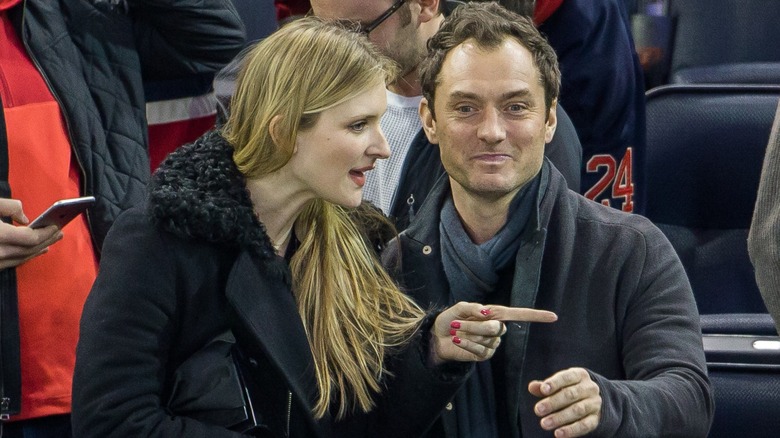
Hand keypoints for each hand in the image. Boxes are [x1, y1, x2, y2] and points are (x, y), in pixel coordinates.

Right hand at [0, 198, 61, 268]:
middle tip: (59, 233)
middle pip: (30, 249)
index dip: (46, 233)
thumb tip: (24, 219)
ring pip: (21, 258)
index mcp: (0, 236)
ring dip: (37, 250)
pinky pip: (11, 263)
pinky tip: (31, 252)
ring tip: (49, 242)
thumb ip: (9, 207)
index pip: (32, 238)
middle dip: (47, 241)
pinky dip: (24, 256)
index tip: (56, 226)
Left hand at [430, 302, 556, 364]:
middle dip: (473, 326)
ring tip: (455, 330)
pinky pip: (479, 350)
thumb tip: (487, 312)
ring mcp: (492, 344)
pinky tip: (457, 340)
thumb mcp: (459, 308)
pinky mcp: (484, 355)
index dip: (536, 316)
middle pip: (495, 328)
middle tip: (456, 323)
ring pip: (485, 339)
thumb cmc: (450, 319)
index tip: (553, 317)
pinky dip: (466, 344)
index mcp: (495, 314)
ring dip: (467, 334)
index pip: (519, 315)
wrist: (438, 336)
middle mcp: (497, 329)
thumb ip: (473, 308)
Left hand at [528, 367, 601, 437]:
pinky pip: (584, 425)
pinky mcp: (596, 419)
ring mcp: (594, 404)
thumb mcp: (559, 384)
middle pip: (571, 394)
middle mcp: (589, 388)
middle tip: (537, 410)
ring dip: (559, 418)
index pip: (567, 377)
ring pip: (577, 410)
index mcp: (579, 375)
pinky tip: (558, 434)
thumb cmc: (570, 389)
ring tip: (544, 424)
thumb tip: (531, 387)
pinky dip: (571, 430)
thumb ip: (545, 386)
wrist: (595, 400)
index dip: (554, 383)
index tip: (543, 390)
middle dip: (553, 403)